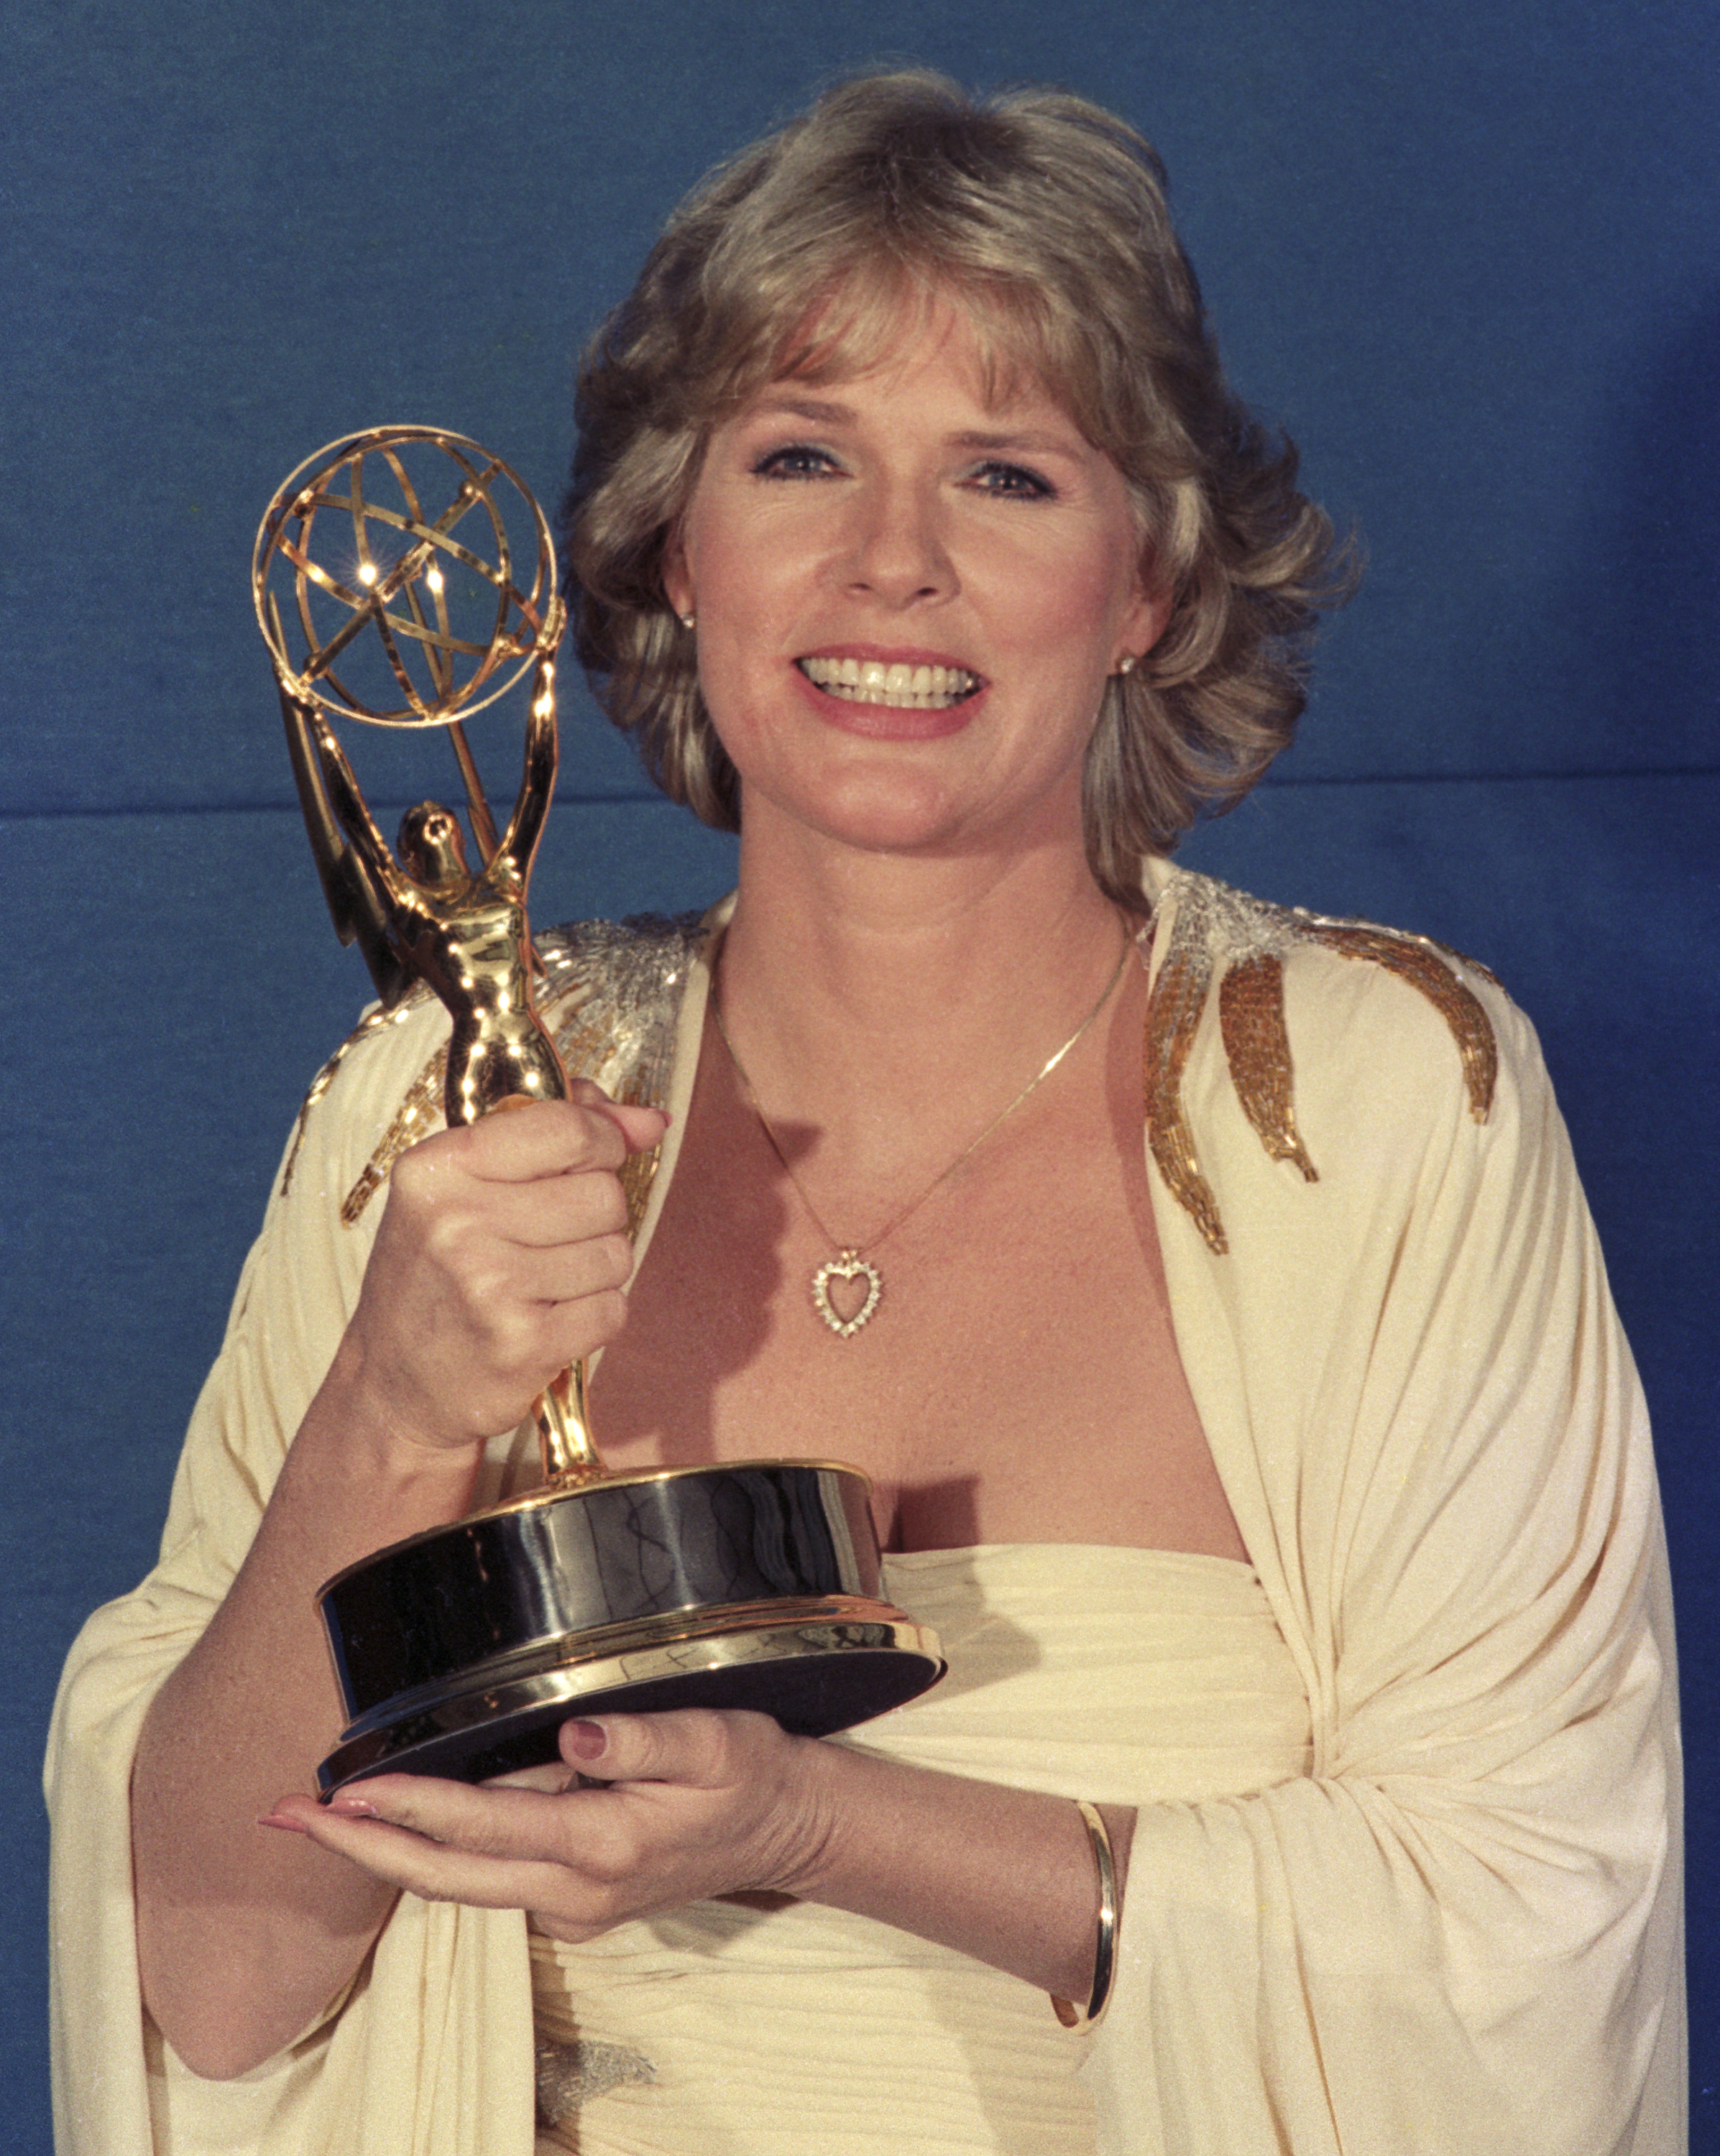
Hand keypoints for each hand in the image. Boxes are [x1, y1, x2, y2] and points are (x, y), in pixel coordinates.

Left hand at [262, 1711, 832, 1940]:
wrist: (787, 1829)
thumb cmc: (750, 1773)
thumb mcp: (716, 1740)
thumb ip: (645, 1736)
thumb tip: (577, 1733)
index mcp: (601, 1846)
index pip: (482, 1826)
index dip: (408, 1806)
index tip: (343, 1789)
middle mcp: (573, 1891)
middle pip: (441, 1875)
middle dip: (356, 1845)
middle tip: (280, 1815)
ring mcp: (569, 1905)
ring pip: (453, 1885)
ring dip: (380, 1851)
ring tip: (314, 1815)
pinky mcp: (570, 1901)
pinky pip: (483, 1881)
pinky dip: (429, 1854)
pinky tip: (394, 1822)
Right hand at [335, 1086, 668, 1453]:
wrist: (394, 1386)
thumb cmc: (437, 1274)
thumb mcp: (463, 1186)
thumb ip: (554, 1133)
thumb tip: (651, 1120)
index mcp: (438, 1168)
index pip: (567, 1128)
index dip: (604, 1140)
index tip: (597, 1157)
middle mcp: (457, 1222)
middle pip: (603, 1194)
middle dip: (595, 1217)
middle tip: (546, 1241)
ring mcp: (489, 1286)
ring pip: (615, 1253)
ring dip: (595, 1271)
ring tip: (541, 1284)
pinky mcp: (522, 1344)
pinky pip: (613, 1310)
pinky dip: (593, 1318)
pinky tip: (547, 1321)